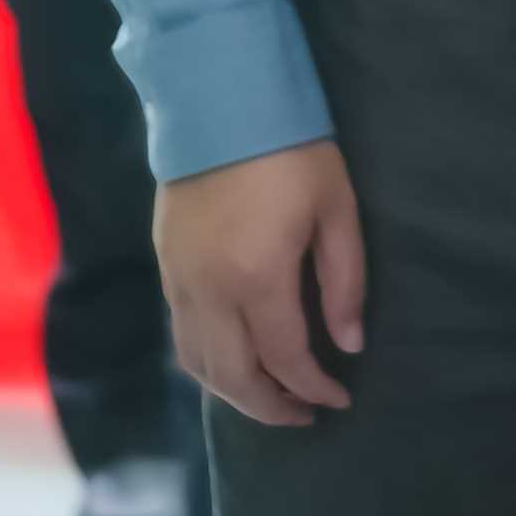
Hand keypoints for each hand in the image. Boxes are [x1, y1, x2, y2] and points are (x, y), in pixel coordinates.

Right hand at [155, 138, 365, 426]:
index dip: (315, 388)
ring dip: (234, 392)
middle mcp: (209, 292)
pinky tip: (235, 360)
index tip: (340, 399)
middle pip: (233, 377)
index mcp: (257, 278)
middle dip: (271, 407)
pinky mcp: (165, 266)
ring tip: (271, 399)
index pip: (286, 359)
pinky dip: (208, 363)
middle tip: (305, 416)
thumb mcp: (335, 209)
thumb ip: (344, 282)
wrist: (217, 99)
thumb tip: (350, 344)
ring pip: (198, 364)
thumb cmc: (290, 149)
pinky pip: (182, 335)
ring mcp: (179, 281)